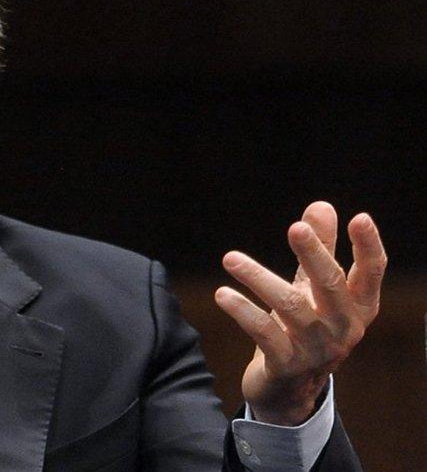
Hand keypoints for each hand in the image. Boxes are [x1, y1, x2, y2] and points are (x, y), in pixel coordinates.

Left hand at [214, 201, 386, 425]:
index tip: (359, 217)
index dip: (368, 246)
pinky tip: (222, 294)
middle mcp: (344, 328)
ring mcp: (316, 350)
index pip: (371, 273)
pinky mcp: (286, 365)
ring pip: (290, 306)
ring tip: (230, 258)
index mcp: (359, 307)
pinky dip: (243, 311)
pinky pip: (264, 333)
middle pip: (331, 285)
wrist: (289, 390)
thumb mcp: (314, 289)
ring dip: (258, 278)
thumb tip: (320, 205)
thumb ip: (320, 249)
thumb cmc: (306, 328)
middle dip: (314, 255)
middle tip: (295, 228)